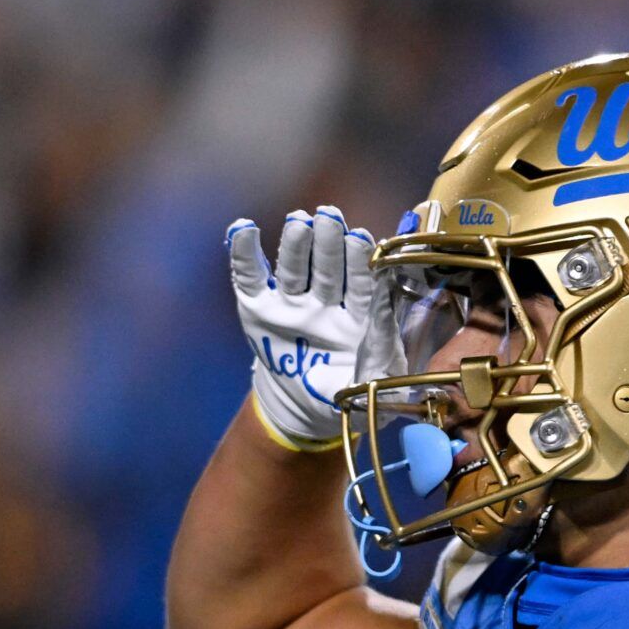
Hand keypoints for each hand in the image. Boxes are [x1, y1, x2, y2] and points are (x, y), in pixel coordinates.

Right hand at [227, 205, 375, 452]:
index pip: (360, 282)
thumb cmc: (348, 395)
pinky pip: (250, 279)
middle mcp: (325, 301)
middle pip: (326, 268)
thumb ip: (381, 344)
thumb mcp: (372, 379)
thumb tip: (385, 302)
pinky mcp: (258, 310)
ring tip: (297, 222)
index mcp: (358, 314)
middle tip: (328, 217)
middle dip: (328, 242)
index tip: (359, 238)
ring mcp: (291, 304)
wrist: (308, 412)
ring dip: (295, 244)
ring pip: (294, 270)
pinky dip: (244, 254)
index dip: (359, 260)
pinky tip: (242, 229)